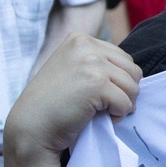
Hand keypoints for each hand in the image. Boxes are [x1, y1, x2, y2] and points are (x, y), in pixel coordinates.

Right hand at [5, 32, 140, 162]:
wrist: (31, 127)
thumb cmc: (52, 104)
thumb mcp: (71, 69)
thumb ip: (95, 62)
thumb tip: (134, 72)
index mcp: (80, 38)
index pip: (123, 58)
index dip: (117, 81)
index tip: (97, 94)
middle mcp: (86, 45)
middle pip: (132, 71)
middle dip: (124, 92)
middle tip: (104, 107)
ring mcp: (92, 63)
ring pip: (133, 87)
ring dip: (122, 105)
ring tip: (100, 112)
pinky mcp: (97, 84)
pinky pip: (126, 103)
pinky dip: (117, 116)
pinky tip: (96, 118)